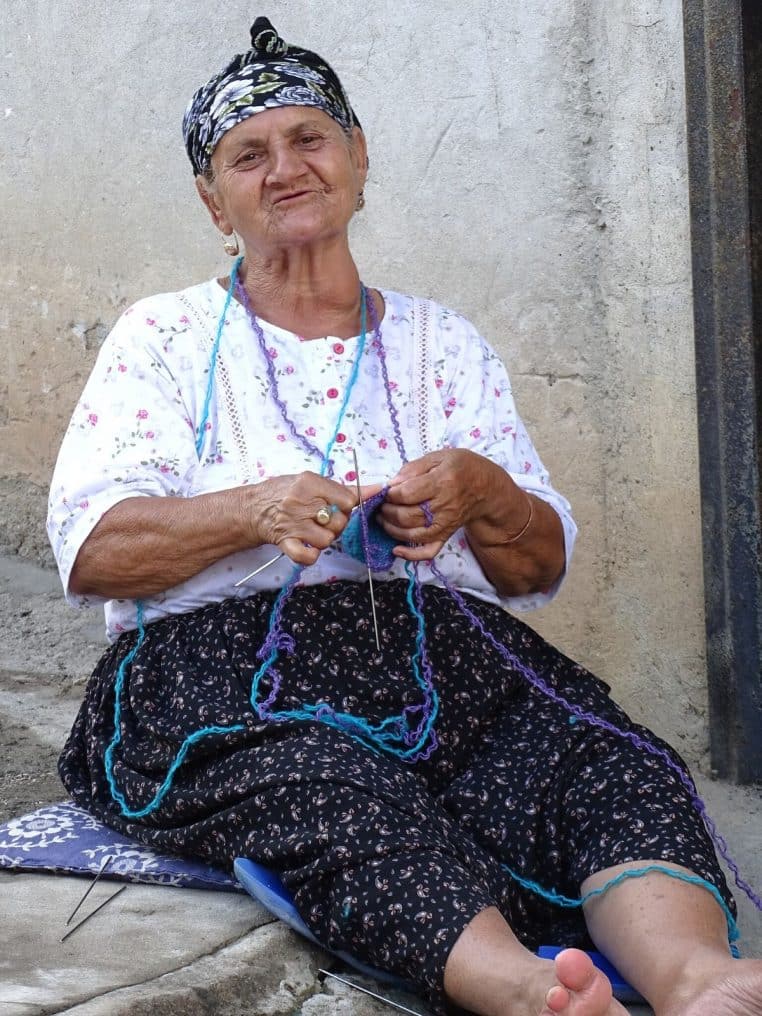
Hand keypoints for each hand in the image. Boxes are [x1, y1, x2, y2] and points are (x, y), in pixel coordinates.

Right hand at [252, 471, 381, 565]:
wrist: (252, 508)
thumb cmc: (286, 493)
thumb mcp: (312, 482)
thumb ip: (345, 489)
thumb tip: (378, 489)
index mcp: (309, 482)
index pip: (347, 500)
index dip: (345, 506)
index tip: (335, 505)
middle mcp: (300, 502)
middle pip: (339, 522)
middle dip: (336, 524)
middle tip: (322, 520)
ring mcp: (292, 524)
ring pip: (327, 540)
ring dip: (324, 539)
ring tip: (313, 531)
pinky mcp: (285, 542)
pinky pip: (308, 556)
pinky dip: (311, 555)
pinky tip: (307, 546)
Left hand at [379, 449, 494, 560]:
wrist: (486, 488)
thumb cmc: (462, 468)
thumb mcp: (439, 457)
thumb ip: (413, 468)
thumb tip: (392, 484)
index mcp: (442, 482)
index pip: (407, 493)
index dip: (390, 493)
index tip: (386, 490)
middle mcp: (444, 506)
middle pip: (407, 515)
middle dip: (387, 511)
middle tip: (381, 504)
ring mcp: (445, 524)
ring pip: (412, 533)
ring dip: (391, 528)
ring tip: (383, 518)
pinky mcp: (446, 535)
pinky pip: (428, 551)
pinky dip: (411, 554)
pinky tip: (396, 549)